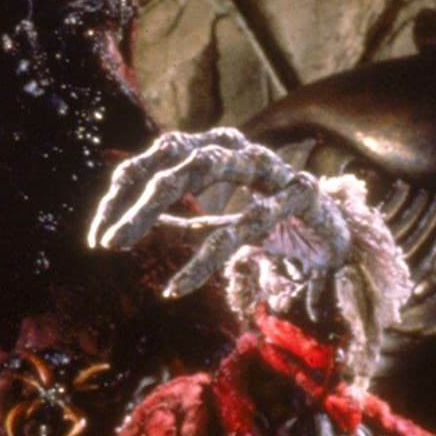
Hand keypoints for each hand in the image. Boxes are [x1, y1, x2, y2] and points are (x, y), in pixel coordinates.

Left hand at [88, 127, 410, 376]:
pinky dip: (203, 259)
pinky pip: (243, 225)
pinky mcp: (299, 195)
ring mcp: (273, 167)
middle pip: (177, 156)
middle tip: (105, 242)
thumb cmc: (273, 222)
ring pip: (206, 169)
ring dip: (153, 208)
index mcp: (219, 150)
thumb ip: (176, 217)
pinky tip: (175, 287)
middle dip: (135, 198)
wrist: (338, 236)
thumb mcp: (215, 221)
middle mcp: (242, 148)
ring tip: (119, 247)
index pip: (159, 155)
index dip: (124, 189)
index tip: (98, 234)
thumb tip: (125, 222)